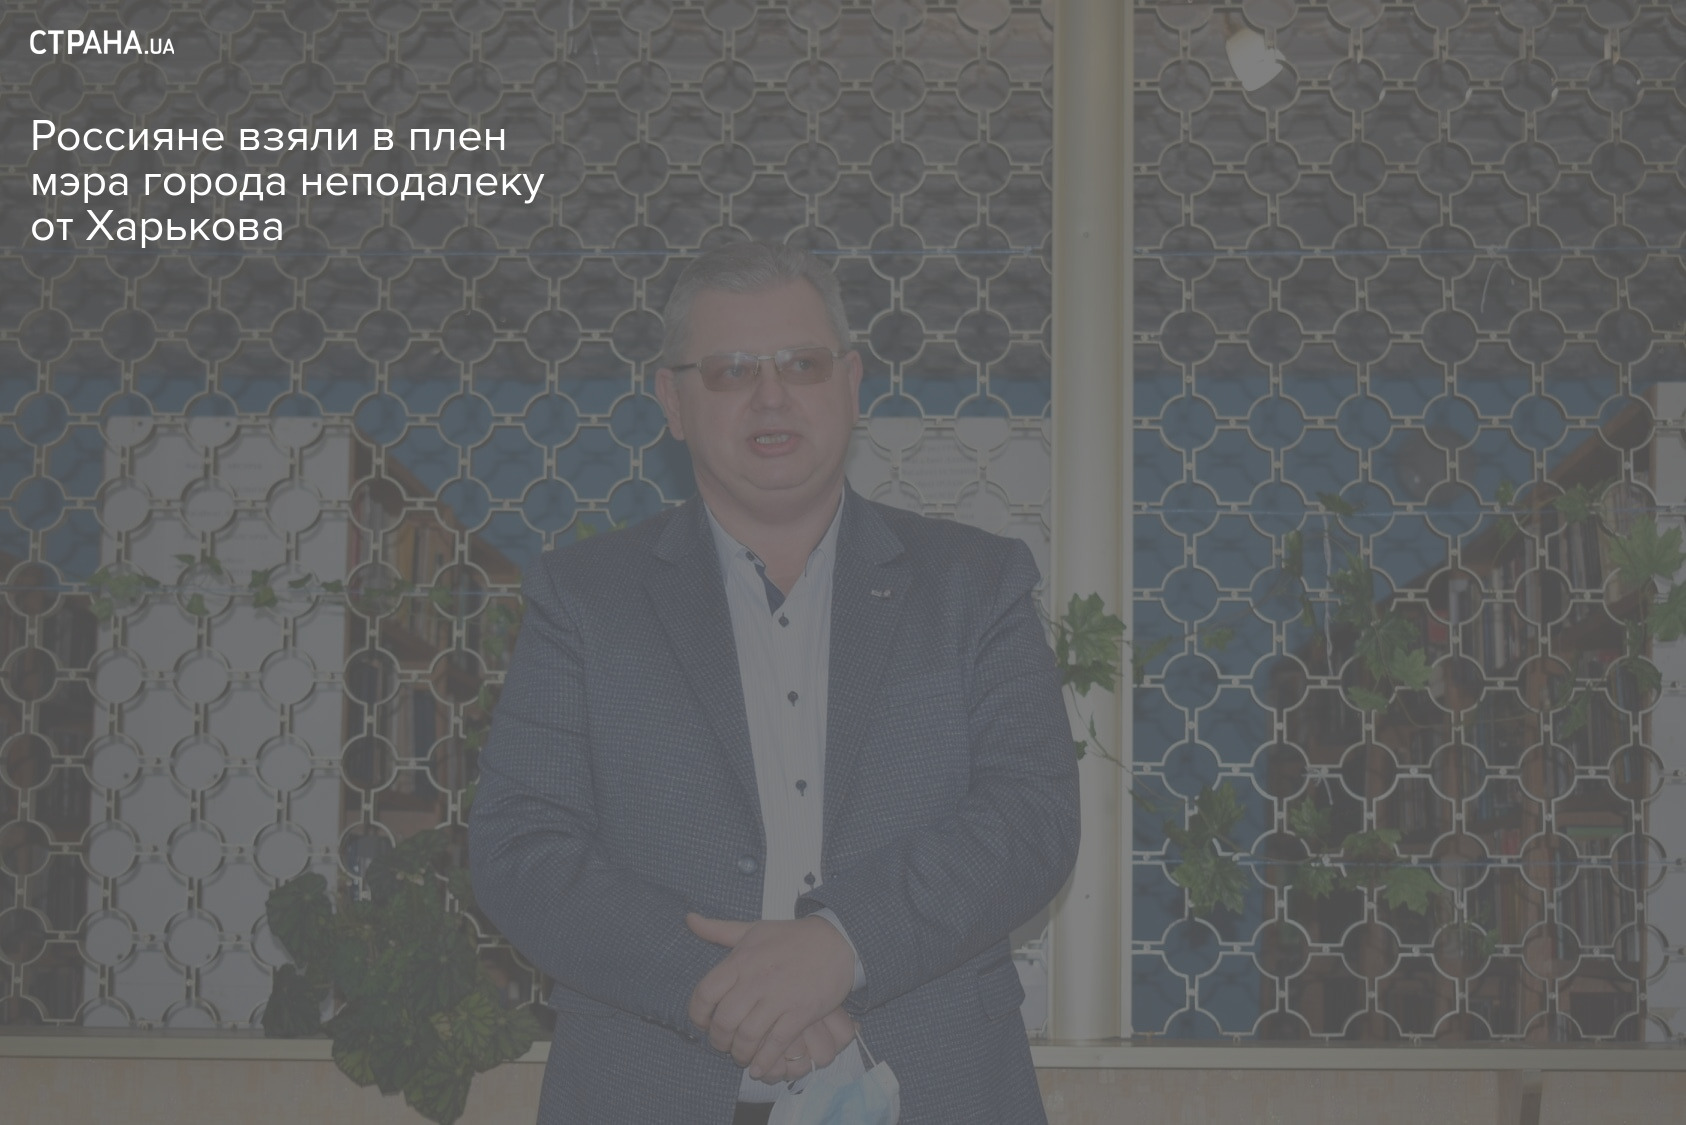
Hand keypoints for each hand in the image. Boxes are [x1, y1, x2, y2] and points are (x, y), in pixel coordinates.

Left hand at [685, 913, 854, 1079]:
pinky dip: (764, 1061)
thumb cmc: (792, 936)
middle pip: (724, 1021)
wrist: (837, 940)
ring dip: (740, 1053)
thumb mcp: (753, 929)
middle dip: (718, 1040)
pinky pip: (775, 1045)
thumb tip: (689, 919)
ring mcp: (779, 998)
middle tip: (722, 1044)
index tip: (703, 1023)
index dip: (698, 1015)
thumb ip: (718, 929)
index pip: (705, 993)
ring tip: (741, 1056)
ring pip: (747, 1037)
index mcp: (741, 960)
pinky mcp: (800, 1013)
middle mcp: (756, 980)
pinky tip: (759, 1067)